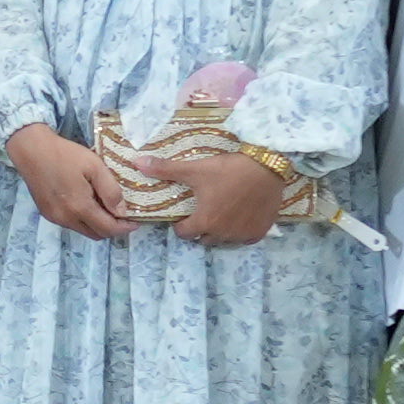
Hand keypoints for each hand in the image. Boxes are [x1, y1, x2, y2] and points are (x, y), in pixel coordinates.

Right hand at [2, 125, 135, 243]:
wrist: (31, 149)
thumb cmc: (65, 154)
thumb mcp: (94, 166)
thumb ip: (110, 191)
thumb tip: (122, 211)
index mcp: (79, 207)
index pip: (108, 229)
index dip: (125, 228)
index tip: (136, 221)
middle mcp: (66, 218)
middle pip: (97, 235)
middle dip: (113, 228)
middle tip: (123, 214)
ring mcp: (55, 218)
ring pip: (84, 231)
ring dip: (98, 224)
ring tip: (105, 206)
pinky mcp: (47, 214)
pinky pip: (72, 224)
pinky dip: (84, 220)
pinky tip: (86, 202)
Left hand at [140, 146, 289, 248]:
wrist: (266, 167)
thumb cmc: (228, 169)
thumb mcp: (195, 169)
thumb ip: (166, 170)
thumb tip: (137, 163)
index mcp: (204, 221)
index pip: (184, 234)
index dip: (181, 225)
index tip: (184, 215)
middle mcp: (222, 234)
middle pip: (204, 239)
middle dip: (200, 229)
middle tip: (203, 212)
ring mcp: (242, 235)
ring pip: (225, 240)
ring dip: (220, 232)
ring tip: (222, 214)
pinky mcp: (259, 232)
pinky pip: (245, 238)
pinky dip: (240, 231)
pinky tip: (240, 217)